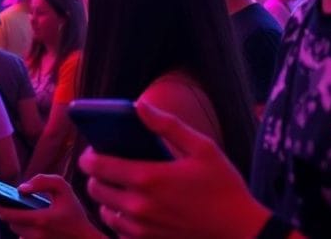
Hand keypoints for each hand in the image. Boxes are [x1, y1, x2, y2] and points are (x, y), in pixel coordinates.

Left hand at [0, 175, 96, 238]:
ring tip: (14, 208)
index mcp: (41, 219)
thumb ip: (43, 181)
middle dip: (3, 210)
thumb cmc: (75, 214)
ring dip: (13, 219)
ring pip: (14, 229)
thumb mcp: (64, 190)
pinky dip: (22, 228)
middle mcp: (36, 235)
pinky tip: (27, 220)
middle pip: (9, 222)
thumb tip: (21, 189)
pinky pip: (21, 237)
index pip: (8, 214)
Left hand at [79, 102, 270, 238]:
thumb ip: (167, 125)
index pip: (98, 165)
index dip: (89, 156)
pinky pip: (118, 229)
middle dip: (95, 176)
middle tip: (106, 166)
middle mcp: (139, 205)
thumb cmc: (224, 187)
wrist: (241, 232)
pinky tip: (132, 207)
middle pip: (95, 189)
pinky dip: (119, 217)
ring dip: (106, 198)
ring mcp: (142, 228)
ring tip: (119, 186)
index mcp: (149, 178)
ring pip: (104, 210)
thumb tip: (138, 105)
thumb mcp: (202, 148)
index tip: (92, 151)